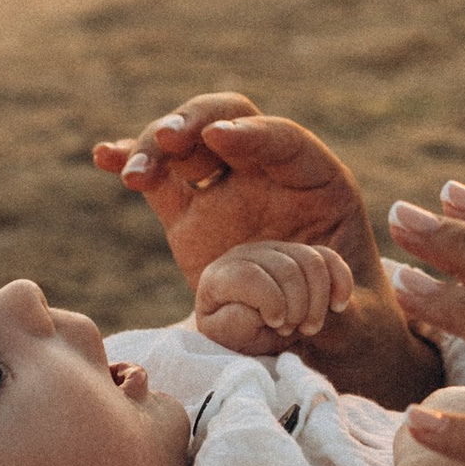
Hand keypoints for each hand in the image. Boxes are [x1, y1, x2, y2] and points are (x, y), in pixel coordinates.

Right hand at [94, 95, 438, 402]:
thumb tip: (281, 303)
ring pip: (188, 145)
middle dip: (196, 121)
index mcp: (320, 185)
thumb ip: (332, 308)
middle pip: (228, 120)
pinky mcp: (191, 219)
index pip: (285, 141)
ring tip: (134, 171)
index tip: (222, 135)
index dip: (253, 133)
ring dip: (156, 145)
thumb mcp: (360, 321)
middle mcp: (270, 177)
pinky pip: (160, 182)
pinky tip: (104, 155)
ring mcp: (227, 194)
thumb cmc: (355, 328)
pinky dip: (131, 161)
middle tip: (170, 139)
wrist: (326, 345)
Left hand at [192, 239, 355, 356]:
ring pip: (310, 261)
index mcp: (219, 276)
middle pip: (285, 268)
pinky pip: (329, 258)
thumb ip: (233, 325)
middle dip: (297, 306)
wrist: (260, 334)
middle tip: (292, 331)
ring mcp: (275, 250)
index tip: (277, 324)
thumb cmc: (240, 337)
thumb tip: (252, 308)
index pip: (247, 275)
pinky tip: (338, 307)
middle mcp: (246, 254)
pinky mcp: (300, 253)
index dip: (269, 301)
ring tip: (310, 327)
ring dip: (318, 301)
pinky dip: (340, 283)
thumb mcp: (229, 340)